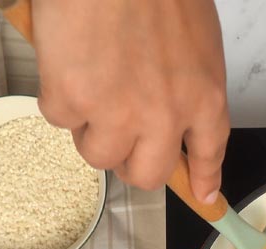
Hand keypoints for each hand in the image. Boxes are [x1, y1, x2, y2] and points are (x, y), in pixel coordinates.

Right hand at [32, 0, 228, 200]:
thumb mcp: (194, 37)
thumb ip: (188, 80)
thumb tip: (175, 104)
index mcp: (204, 97)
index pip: (208, 154)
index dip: (202, 178)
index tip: (203, 195)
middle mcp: (165, 116)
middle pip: (145, 174)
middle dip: (128, 158)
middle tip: (116, 130)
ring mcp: (117, 114)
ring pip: (97, 153)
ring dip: (89, 126)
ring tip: (89, 80)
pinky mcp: (72, 101)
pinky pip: (59, 119)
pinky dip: (58, 93)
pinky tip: (67, 59)